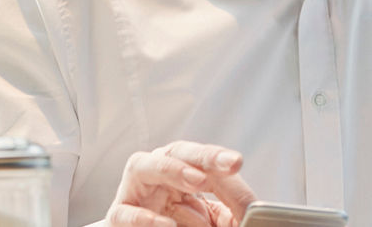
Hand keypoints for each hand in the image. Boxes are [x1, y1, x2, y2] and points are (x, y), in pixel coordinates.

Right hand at [106, 141, 257, 226]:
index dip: (218, 157)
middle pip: (176, 151)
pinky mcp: (118, 216)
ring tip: (198, 181)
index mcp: (183, 170)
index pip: (202, 157)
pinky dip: (144, 218)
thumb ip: (233, 205)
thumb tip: (253, 205)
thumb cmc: (188, 225)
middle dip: (203, 156)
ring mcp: (135, 192)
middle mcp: (157, 173)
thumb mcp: (218, 216)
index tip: (236, 162)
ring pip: (143, 166)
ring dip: (173, 170)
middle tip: (226, 165)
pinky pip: (124, 212)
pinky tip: (166, 224)